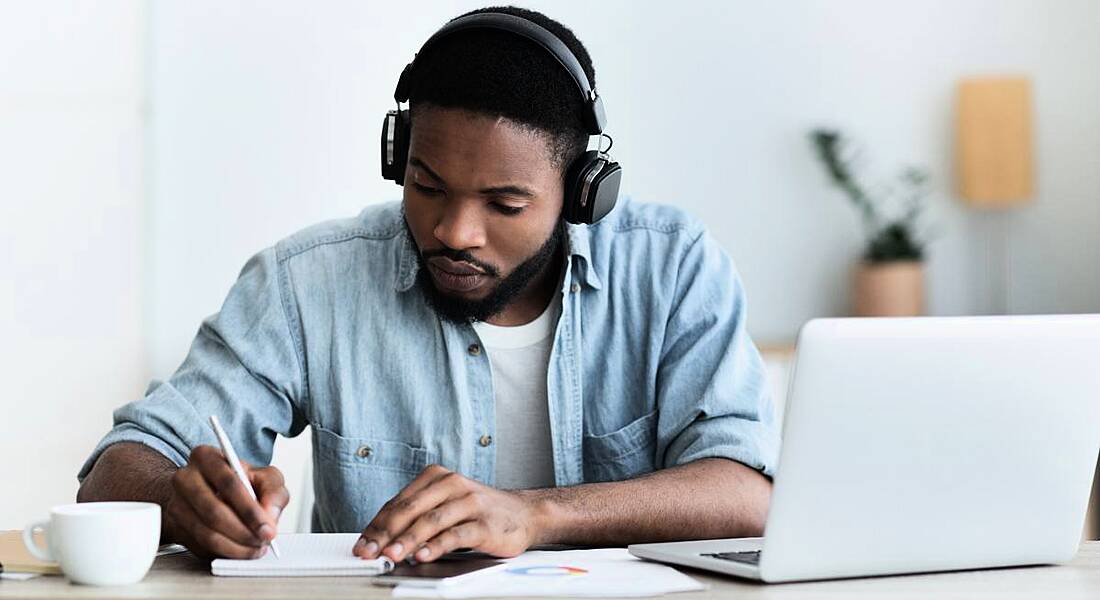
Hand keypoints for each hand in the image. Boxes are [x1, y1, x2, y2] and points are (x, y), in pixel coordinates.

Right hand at [164, 445, 289, 559]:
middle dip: (244, 532)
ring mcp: (175, 504)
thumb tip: (269, 516)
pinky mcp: (175, 527)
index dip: (250, 509)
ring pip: (206, 534)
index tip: (267, 528)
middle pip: (213, 511)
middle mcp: (184, 478)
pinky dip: (225, 552)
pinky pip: (201, 546)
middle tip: (263, 540)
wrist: (210, 491)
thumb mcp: (265, 477)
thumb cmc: (240, 482)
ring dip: (236, 546)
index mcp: (205, 456)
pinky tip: (241, 550)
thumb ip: (274, 491)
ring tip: (255, 548)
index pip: (228, 483)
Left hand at [353, 464, 544, 562]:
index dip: (377, 526)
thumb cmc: (478, 512)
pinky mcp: (484, 522)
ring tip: (391, 555)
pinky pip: (456, 534)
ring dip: (407, 540)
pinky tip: (422, 556)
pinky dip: (436, 546)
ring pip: (431, 521)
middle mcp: (452, 484)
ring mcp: (470, 502)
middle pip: (411, 510)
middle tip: (369, 551)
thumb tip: (381, 539)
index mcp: (437, 477)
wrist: (524, 514)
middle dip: (386, 533)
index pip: (399, 503)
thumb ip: (417, 517)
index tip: (362, 545)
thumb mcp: (446, 505)